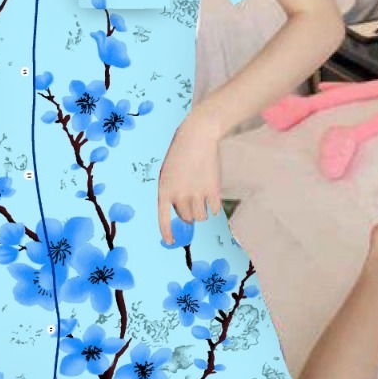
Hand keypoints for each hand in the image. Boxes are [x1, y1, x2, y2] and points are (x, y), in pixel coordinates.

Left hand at [158, 108, 224, 243]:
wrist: (198, 136)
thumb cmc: (181, 153)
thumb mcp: (168, 172)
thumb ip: (172, 192)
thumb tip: (183, 215)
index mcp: (164, 189)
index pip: (163, 218)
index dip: (167, 232)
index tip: (171, 242)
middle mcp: (179, 195)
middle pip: (186, 218)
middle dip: (189, 212)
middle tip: (192, 197)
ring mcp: (196, 194)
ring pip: (201, 216)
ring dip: (202, 209)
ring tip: (202, 193)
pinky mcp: (212, 191)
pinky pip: (214, 210)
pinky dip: (213, 204)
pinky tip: (211, 190)